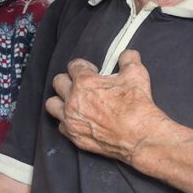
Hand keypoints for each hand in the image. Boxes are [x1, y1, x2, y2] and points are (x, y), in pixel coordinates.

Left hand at [45, 50, 168, 160]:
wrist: (139, 136)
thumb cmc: (136, 107)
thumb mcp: (136, 75)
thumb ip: (128, 59)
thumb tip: (127, 55)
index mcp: (85, 82)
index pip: (74, 66)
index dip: (84, 66)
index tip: (92, 71)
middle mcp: (73, 100)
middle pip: (58, 82)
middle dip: (69, 80)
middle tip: (82, 84)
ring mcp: (72, 119)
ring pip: (52, 104)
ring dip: (61, 100)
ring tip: (73, 101)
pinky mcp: (75, 137)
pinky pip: (61, 126)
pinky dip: (68, 122)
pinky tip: (79, 120)